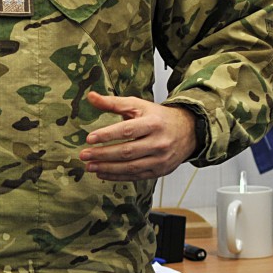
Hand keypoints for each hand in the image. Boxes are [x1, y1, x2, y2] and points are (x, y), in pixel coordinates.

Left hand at [80, 92, 197, 181]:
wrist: (188, 131)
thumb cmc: (159, 118)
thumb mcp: (139, 106)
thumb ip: (114, 103)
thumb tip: (90, 96)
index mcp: (153, 123)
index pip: (127, 130)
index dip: (107, 135)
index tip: (89, 138)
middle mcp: (159, 142)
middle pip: (127, 151)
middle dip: (103, 154)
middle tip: (84, 155)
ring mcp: (160, 159)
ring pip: (130, 167)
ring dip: (107, 168)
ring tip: (90, 166)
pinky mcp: (159, 171)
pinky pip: (136, 176)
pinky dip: (117, 176)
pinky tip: (103, 173)